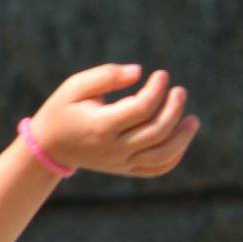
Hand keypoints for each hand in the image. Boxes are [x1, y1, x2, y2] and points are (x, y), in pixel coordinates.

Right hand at [30, 63, 198, 178]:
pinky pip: (155, 169)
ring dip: (182, 138)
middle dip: (174, 109)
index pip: (141, 109)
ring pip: (162, 156)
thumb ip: (106, 75)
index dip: (156, 90)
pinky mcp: (125, 169)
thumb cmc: (63, 109)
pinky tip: (180, 139)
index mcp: (101, 126)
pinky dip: (173, 158)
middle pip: (156, 132)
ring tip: (193, 120)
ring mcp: (120, 163)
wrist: (49, 146)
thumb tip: (139, 72)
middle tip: (180, 91)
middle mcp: (113, 148)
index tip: (161, 75)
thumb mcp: (76, 86)